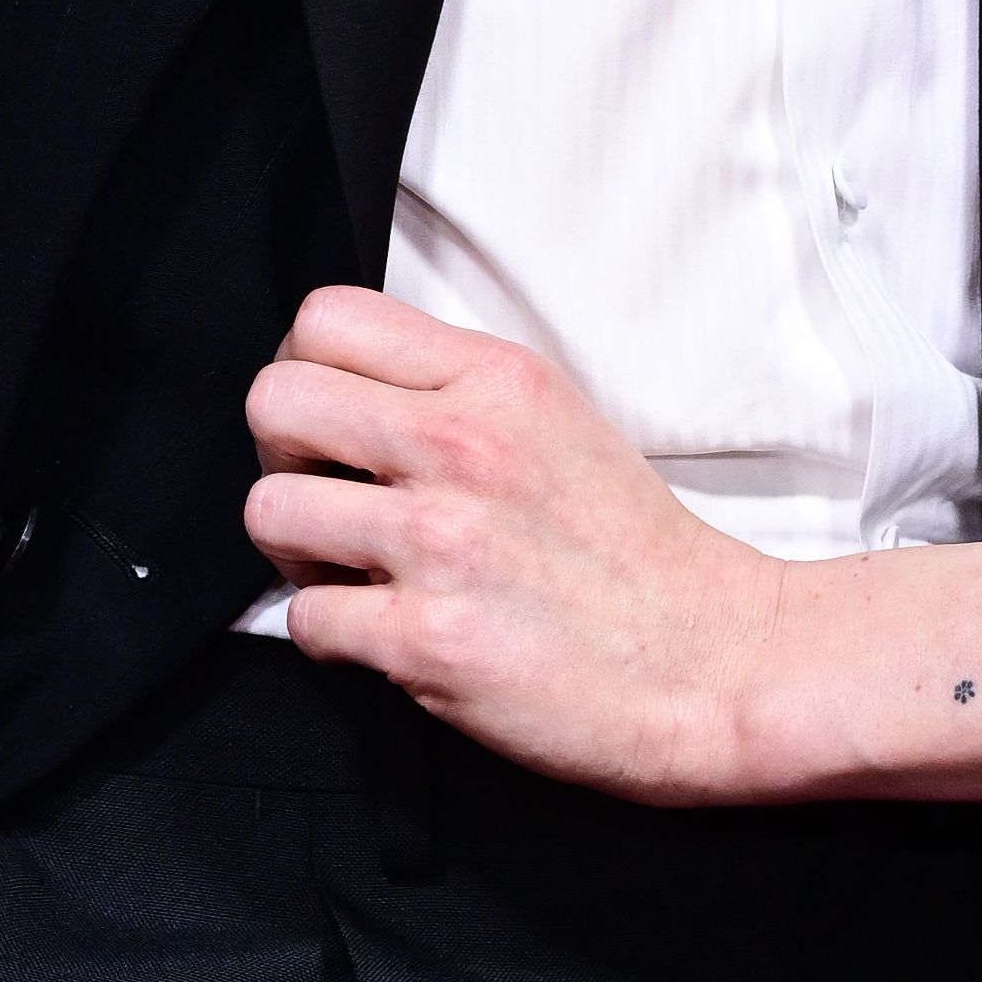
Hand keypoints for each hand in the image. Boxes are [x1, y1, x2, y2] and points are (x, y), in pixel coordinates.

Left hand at [245, 290, 796, 803]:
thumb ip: (456, 391)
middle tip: (327, 497)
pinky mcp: (426, 639)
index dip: (304, 372)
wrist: (711, 661)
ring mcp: (440, 543)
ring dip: (297, 552)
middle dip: (281, 456)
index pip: (324, 320)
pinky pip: (305, 618)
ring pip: (270, 512)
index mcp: (495, 380)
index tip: (329, 422)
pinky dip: (331, 634)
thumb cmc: (633, 552)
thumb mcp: (557, 419)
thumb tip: (348, 394)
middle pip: (274, 402)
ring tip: (352, 572)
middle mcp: (460, 445)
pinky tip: (383, 633)